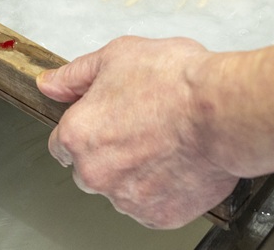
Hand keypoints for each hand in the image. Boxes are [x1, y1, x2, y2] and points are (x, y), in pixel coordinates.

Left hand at [38, 36, 238, 229]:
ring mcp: (127, 199)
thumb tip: (51, 83)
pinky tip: (177, 162)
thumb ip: (75, 75)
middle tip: (142, 126)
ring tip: (165, 141)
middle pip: (90, 170)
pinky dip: (163, 190)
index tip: (107, 120)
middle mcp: (96, 173)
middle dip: (109, 153)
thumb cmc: (175, 83)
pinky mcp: (160, 216)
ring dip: (136, 173)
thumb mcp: (116, 57)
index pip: (62, 144)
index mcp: (77, 136)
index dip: (86, 128)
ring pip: (121, 190)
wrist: (223, 110)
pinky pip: (152, 206)